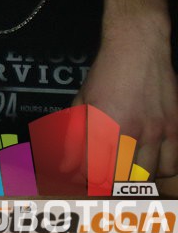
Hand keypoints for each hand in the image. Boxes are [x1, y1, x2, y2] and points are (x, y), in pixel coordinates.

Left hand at [74, 18, 177, 178]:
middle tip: (104, 179)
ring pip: (149, 176)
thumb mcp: (82, 102)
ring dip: (135, 180)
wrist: (138, 49)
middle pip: (122, 179)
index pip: (94, 171)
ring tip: (126, 173)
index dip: (87, 180)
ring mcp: (156, 132)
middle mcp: (130, 132)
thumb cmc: (106, 74)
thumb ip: (73, 137)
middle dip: (110, 184)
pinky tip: (152, 164)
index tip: (84, 178)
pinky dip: (161, 170)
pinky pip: (173, 164)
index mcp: (102, 126)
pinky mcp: (175, 127)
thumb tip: (66, 166)